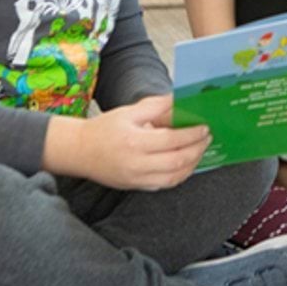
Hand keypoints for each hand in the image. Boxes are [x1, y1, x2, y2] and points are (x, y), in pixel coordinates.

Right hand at [48, 95, 211, 190]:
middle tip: (207, 138)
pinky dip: (180, 175)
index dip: (192, 134)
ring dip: (192, 164)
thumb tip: (181, 99)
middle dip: (197, 149)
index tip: (204, 127)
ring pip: (174, 177)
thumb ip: (157, 105)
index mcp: (134, 141)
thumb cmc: (104, 129)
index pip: (172, 140)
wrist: (79, 151)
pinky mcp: (136, 186)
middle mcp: (136, 163)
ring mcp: (136, 178)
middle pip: (177, 161)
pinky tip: (186, 163)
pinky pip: (165, 184)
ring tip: (200, 149)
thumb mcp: (129, 112)